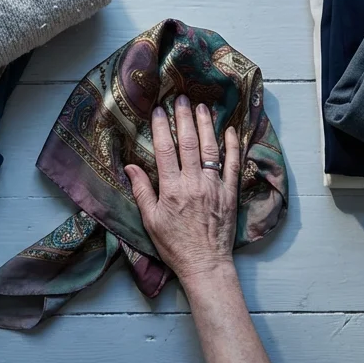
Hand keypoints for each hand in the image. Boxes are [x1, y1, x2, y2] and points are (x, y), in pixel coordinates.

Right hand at [125, 94, 242, 284]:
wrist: (206, 264)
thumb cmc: (175, 245)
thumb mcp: (151, 221)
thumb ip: (142, 191)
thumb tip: (130, 167)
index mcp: (172, 189)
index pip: (165, 150)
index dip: (161, 128)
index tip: (158, 110)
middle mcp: (194, 183)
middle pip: (188, 143)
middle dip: (183, 118)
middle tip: (180, 98)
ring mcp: (214, 186)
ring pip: (210, 149)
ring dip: (206, 125)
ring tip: (202, 107)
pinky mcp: (230, 193)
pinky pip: (233, 165)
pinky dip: (232, 146)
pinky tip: (230, 130)